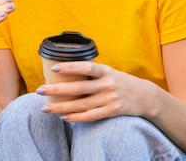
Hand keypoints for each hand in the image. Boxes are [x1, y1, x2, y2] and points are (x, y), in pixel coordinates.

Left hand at [36, 61, 154, 122]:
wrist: (145, 96)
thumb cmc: (120, 81)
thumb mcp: (109, 72)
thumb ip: (91, 72)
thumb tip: (65, 70)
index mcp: (106, 71)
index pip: (86, 67)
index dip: (70, 67)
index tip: (53, 68)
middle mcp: (108, 84)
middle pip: (78, 88)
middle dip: (57, 90)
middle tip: (40, 90)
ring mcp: (110, 99)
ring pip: (81, 105)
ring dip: (61, 107)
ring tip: (45, 108)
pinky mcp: (113, 111)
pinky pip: (91, 116)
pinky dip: (76, 118)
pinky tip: (63, 117)